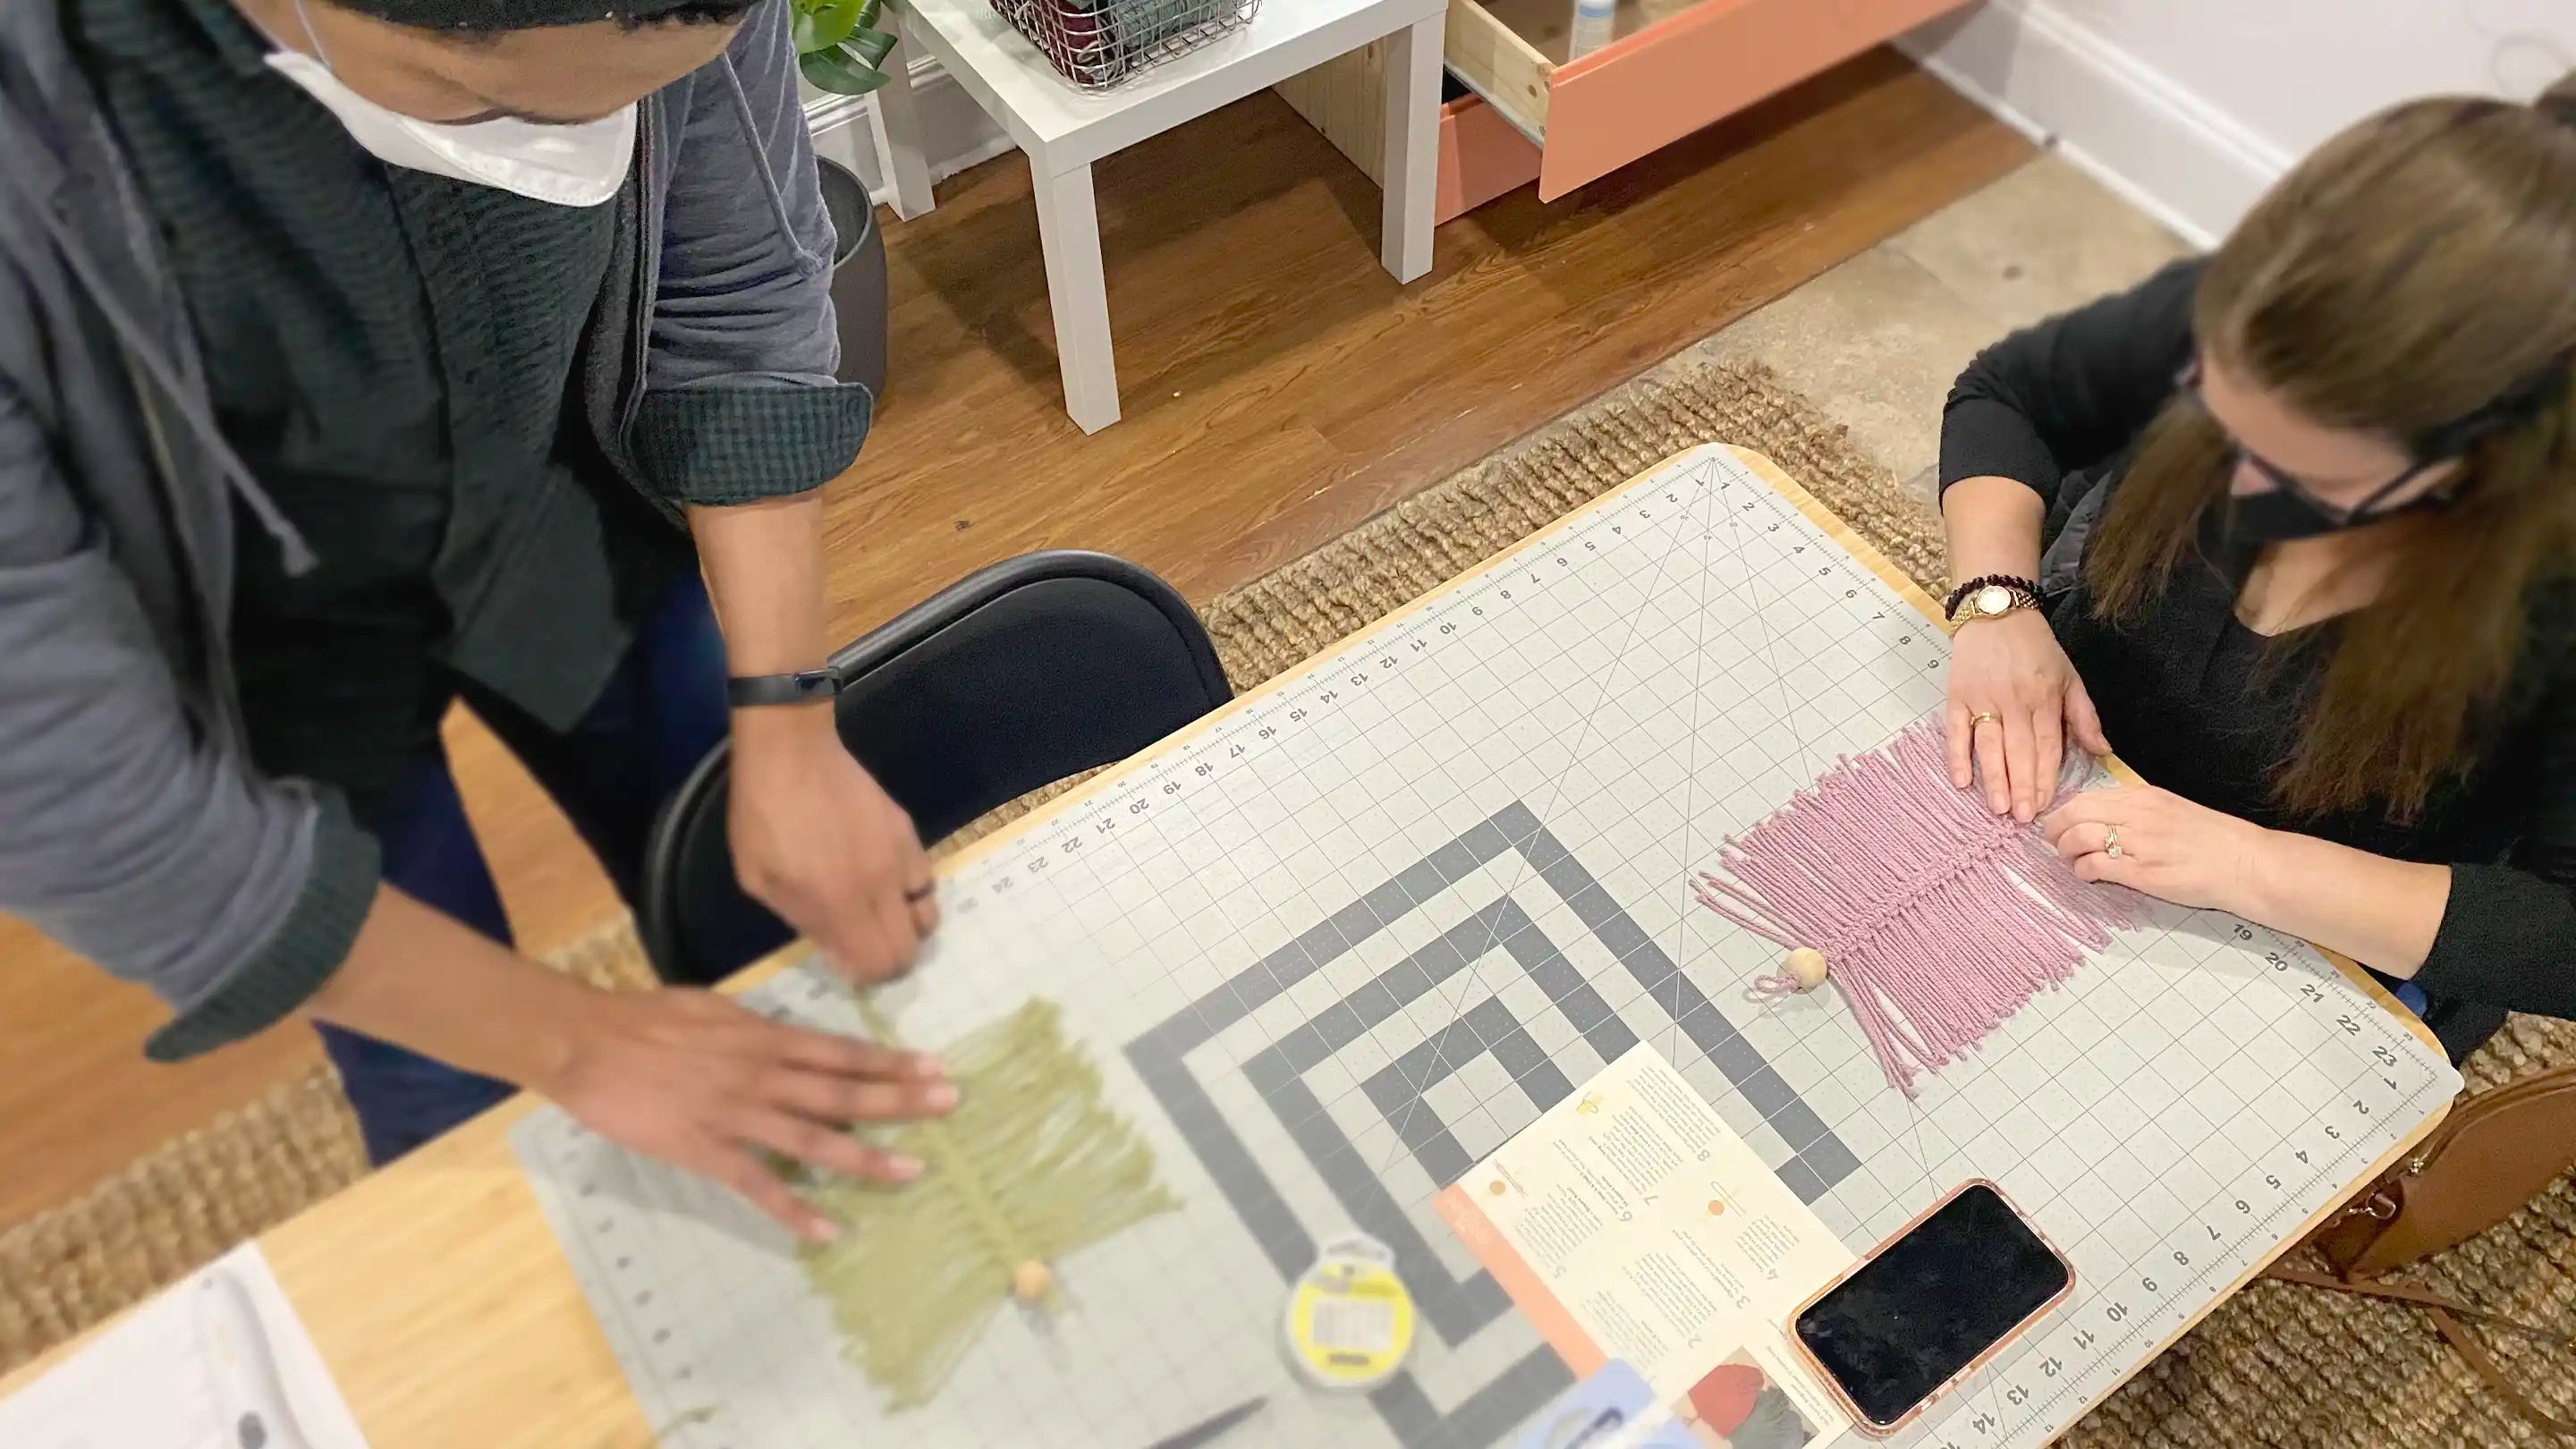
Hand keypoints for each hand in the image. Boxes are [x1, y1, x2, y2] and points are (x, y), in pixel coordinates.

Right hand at [537, 986, 955, 1240]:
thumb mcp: (714, 1009)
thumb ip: (758, 1029)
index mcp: (765, 1037)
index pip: (842, 1051)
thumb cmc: (647, 1019)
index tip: (934, 1065)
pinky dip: (795, 1208)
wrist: (586, 1041)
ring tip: (911, 1170)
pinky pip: (759, 1185)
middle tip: (949, 1104)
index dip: (891, 1061)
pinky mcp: (705, 1150)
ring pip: (814, 1138)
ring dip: (866, 1157)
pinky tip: (828, 1229)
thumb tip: (791, 1039)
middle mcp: (762, 1073)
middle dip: (900, 1099)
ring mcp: (736, 1114)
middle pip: (843, 1090)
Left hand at [729, 706, 936, 983]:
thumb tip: (838, 953)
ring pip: (927, 916)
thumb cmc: (762, 817)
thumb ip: (802, 921)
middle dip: (890, 960)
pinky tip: (887, 881)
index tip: (848, 967)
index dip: (868, 976)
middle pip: (910, 948)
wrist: (792, 752)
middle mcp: (879, 887)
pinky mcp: (907, 833)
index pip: (879, 963)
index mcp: (838, 903)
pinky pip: (924, 879)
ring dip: (906, 927)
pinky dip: (911, 892)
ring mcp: (899, 858)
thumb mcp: (759, 880)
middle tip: (865, 949)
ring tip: (880, 916)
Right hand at [1945, 609, 2107, 822]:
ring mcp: (1983, 698)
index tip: (2045, 805)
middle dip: (2021, 787)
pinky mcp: (1956, 696)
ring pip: (1989, 745)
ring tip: (1997, 808)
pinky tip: (1960, 780)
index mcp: (2044, 698)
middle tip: (2021, 818)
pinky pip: (1956, 731)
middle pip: (2019, 751)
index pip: (2047, 745)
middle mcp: (2014, 701)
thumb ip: (2084, 716)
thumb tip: (2103, 751)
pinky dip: (1956, 756)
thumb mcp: (2069, 677)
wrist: (1997, 611)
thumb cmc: (2036, 648)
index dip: (2046, 777)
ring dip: (1993, 777)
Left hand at [2039, 784, 2270, 912]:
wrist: (2245, 864)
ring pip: (2079, 837)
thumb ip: (2136, 811)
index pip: (2087, 797)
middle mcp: (2137, 814)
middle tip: (2055, 843)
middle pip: (2075, 814)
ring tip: (2071, 860)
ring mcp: (2139, 843)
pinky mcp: (2141, 872)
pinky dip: (2082, 870)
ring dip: (2066, 850)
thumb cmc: (2212, 839)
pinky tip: (2088, 874)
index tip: (2060, 824)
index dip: (2065, 812)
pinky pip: (2095, 865)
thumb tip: (2101, 818)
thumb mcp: (2171, 809)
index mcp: (2144, 796)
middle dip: (2056, 829)